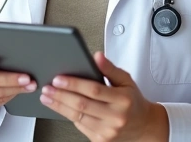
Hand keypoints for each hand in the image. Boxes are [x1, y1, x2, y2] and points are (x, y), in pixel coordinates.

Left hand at [39, 52, 168, 140]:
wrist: (143, 127)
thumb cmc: (132, 102)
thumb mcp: (126, 80)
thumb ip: (110, 68)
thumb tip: (97, 56)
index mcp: (122, 99)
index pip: (94, 90)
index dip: (74, 84)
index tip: (59, 78)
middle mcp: (115, 117)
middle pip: (82, 105)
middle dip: (61, 95)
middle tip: (47, 87)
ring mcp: (108, 131)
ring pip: (78, 117)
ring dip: (59, 106)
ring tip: (47, 97)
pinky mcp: (101, 140)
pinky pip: (80, 126)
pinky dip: (68, 115)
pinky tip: (60, 107)